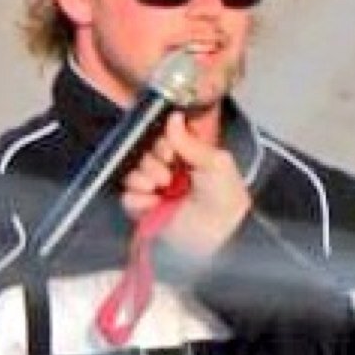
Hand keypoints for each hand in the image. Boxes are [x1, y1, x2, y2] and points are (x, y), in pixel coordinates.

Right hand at [121, 112, 250, 258]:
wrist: (221, 236)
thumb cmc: (227, 201)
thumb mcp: (216, 162)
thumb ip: (191, 141)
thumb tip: (174, 117)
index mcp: (187, 159)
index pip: (161, 139)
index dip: (161, 142)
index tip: (170, 151)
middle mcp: (170, 173)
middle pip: (144, 154)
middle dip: (153, 161)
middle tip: (169, 174)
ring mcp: (156, 193)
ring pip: (132, 174)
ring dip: (143, 177)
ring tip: (161, 187)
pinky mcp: (146, 213)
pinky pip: (127, 198)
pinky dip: (136, 198)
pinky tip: (153, 201)